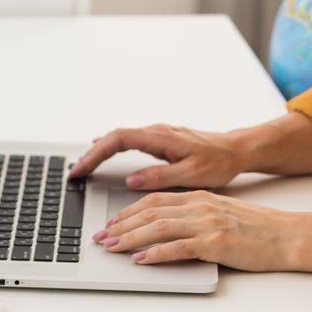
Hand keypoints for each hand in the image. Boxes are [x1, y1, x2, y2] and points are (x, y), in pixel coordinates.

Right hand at [68, 123, 245, 188]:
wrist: (236, 150)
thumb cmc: (218, 162)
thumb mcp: (191, 174)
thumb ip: (160, 176)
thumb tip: (131, 180)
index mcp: (161, 137)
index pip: (119, 140)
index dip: (97, 153)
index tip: (82, 168)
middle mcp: (156, 132)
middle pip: (114, 137)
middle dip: (91, 154)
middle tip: (75, 173)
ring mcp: (157, 134)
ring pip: (120, 138)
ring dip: (99, 151)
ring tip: (83, 167)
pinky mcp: (160, 140)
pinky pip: (129, 141)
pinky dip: (111, 149)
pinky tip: (103, 154)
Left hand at [93, 190, 299, 270]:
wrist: (287, 236)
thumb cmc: (257, 229)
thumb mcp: (221, 213)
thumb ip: (195, 215)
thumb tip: (166, 227)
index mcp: (199, 197)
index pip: (155, 200)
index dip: (129, 211)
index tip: (112, 222)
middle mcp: (200, 205)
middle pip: (150, 211)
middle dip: (121, 225)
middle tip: (101, 237)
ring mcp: (207, 223)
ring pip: (159, 227)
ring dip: (131, 238)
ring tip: (112, 248)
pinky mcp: (216, 243)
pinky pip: (178, 247)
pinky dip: (156, 254)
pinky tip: (141, 260)